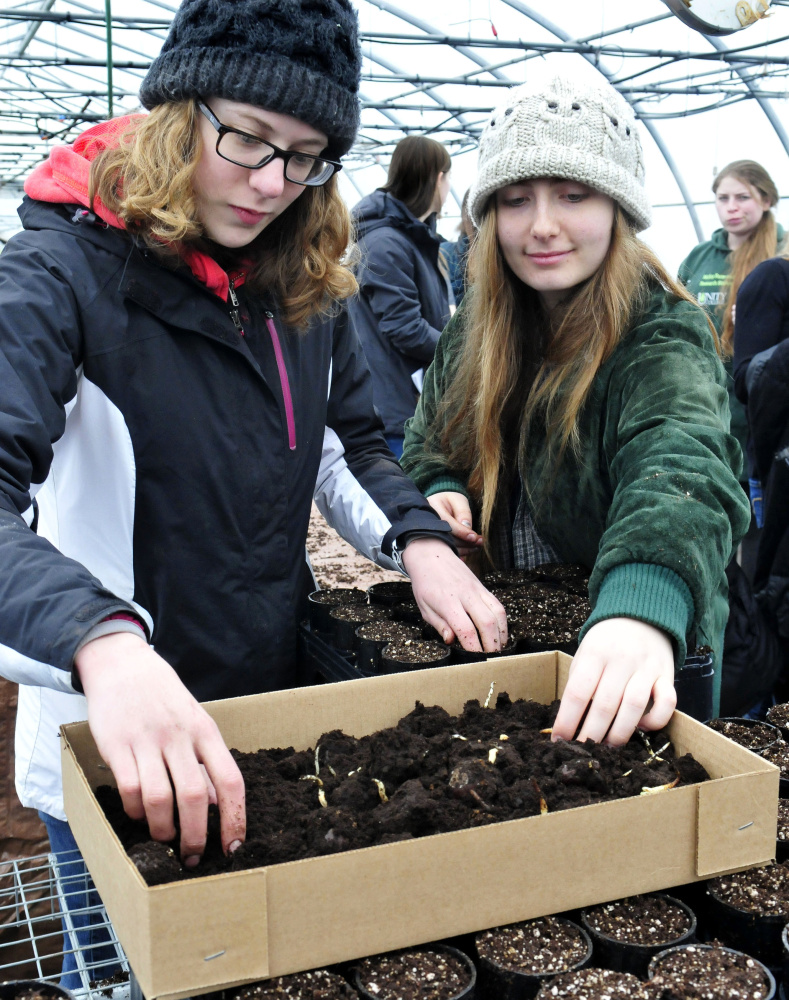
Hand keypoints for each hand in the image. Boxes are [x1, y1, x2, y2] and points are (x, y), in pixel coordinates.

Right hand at [75, 632, 245, 865]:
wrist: (122, 664)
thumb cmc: (164, 697)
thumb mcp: (194, 720)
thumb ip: (204, 759)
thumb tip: (214, 805)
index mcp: (206, 731)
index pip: (231, 780)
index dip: (235, 818)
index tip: (234, 847)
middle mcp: (179, 736)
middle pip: (194, 796)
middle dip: (195, 836)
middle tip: (193, 857)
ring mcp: (147, 740)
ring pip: (159, 799)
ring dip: (163, 828)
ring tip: (164, 838)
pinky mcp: (116, 745)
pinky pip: (129, 789)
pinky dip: (135, 811)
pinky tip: (138, 814)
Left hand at [401, 537, 506, 652]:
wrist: (431, 555)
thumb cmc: (425, 584)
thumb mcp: (425, 608)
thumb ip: (440, 625)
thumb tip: (452, 641)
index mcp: (447, 602)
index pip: (466, 629)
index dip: (473, 648)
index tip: (475, 662)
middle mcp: (465, 595)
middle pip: (486, 623)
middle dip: (492, 645)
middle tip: (491, 661)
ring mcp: (477, 589)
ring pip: (497, 613)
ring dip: (501, 634)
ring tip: (499, 650)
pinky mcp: (483, 587)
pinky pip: (498, 605)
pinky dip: (502, 622)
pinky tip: (500, 633)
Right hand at [427, 492, 483, 558]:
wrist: (439, 506)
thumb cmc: (450, 501)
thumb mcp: (458, 500)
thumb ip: (463, 512)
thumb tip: (467, 527)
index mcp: (431, 508)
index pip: (447, 524)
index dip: (462, 532)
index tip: (475, 537)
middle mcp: (426, 523)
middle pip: (446, 537)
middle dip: (464, 543)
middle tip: (479, 543)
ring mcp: (426, 534)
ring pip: (446, 546)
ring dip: (463, 549)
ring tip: (477, 546)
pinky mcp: (431, 542)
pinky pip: (444, 551)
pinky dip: (458, 552)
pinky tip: (468, 551)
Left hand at [551, 618, 675, 745]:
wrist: (640, 616)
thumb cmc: (606, 643)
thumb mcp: (585, 653)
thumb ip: (580, 681)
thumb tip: (567, 721)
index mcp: (595, 653)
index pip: (578, 691)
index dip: (567, 719)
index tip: (559, 740)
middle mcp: (622, 660)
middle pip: (605, 704)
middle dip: (591, 734)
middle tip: (582, 751)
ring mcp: (647, 668)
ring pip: (634, 706)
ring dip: (619, 733)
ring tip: (607, 748)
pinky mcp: (667, 675)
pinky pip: (667, 702)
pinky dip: (656, 720)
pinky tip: (642, 728)